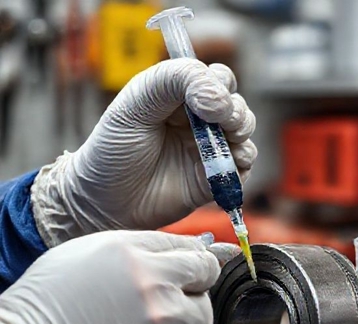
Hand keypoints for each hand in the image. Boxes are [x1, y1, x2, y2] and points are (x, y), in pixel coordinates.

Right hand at [0, 230, 219, 323]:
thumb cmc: (48, 310)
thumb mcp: (91, 253)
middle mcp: (161, 303)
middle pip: (205, 298)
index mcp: (143, 265)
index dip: (199, 268)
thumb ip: (149, 247)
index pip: (202, 260)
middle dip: (189, 301)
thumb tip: (193, 251)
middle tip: (157, 311)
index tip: (195, 275)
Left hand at [31, 58, 257, 246]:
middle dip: (237, 113)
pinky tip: (226, 168)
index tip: (207, 105)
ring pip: (244, 136)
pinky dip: (241, 167)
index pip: (216, 79)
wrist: (105, 202)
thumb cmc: (113, 149)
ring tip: (230, 146)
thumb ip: (173, 81)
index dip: (220, 86)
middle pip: (236, 107)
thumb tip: (218, 96)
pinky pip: (241, 170)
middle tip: (225, 124)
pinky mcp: (214, 181)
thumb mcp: (135, 103)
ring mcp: (208, 152)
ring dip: (243, 138)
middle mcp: (199, 122)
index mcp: (180, 97)